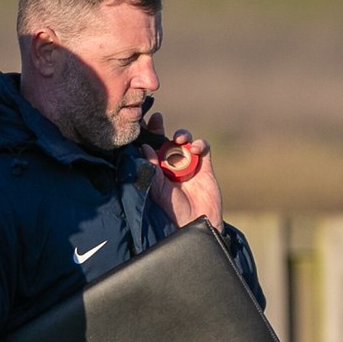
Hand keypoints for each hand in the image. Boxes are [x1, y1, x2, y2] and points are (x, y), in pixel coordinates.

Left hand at [142, 112, 223, 231]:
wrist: (197, 223)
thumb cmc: (173, 210)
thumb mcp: (157, 189)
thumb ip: (150, 167)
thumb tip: (143, 146)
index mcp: (154, 169)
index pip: (147, 148)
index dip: (144, 136)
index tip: (139, 122)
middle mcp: (169, 164)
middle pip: (163, 139)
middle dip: (159, 127)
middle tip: (156, 118)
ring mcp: (187, 163)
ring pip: (183, 140)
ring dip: (182, 134)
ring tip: (179, 138)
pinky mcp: (204, 164)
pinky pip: (202, 147)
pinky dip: (199, 144)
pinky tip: (195, 148)